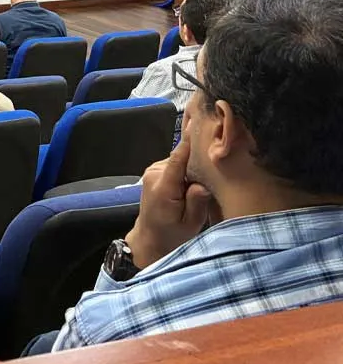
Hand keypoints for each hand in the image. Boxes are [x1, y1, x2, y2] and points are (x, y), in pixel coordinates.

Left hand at [125, 139, 212, 268]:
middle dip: (198, 165)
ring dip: (191, 170)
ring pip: (180, 162)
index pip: (177, 159)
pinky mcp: (155, 171)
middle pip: (183, 159)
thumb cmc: (172, 234)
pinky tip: (192, 184)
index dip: (189, 142)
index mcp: (164, 187)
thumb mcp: (190, 224)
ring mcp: (153, 171)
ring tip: (199, 186)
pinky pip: (175, 165)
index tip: (199, 124)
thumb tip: (202, 184)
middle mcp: (155, 174)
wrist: (150, 239)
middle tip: (214, 175)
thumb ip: (197, 202)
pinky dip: (185, 171)